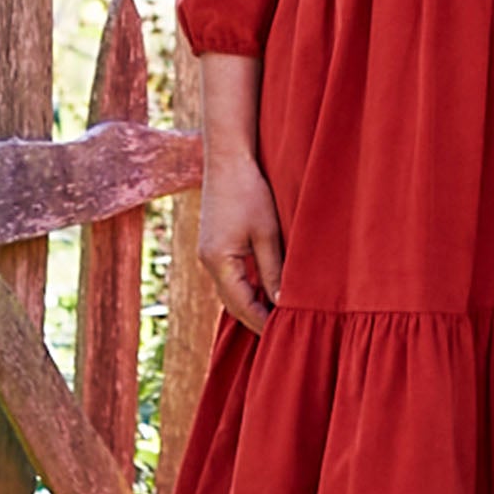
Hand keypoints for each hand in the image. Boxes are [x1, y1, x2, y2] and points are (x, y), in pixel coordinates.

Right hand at [196, 53, 284, 331]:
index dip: (264, 323)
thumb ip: (274, 270)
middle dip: (257, 319)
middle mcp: (208, 262)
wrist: (228, 158)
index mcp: (219, 262)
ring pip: (231, 290)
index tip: (285, 335)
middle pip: (233, 304)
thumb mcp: (267, 233)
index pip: (242, 307)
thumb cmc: (250, 191)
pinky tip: (266, 290)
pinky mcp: (213, 243)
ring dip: (252, 304)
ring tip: (278, 317)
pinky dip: (247, 287)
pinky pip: (230, 276)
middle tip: (283, 334)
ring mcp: (208, 252)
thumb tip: (283, 303)